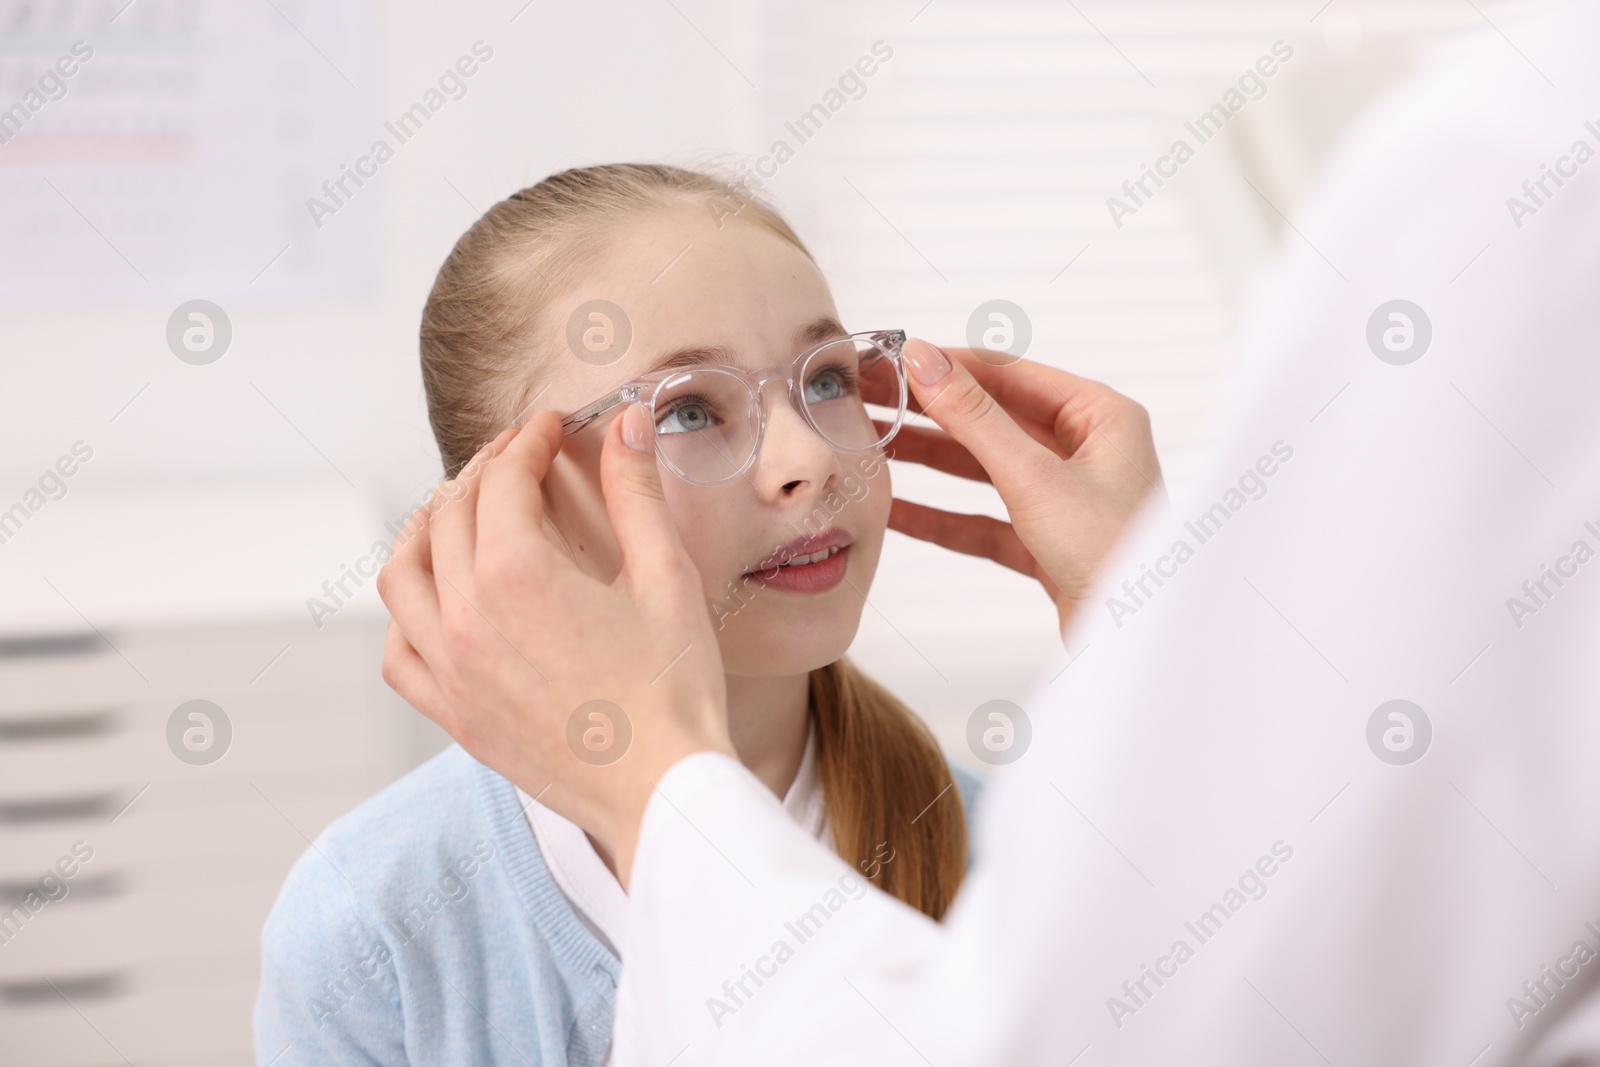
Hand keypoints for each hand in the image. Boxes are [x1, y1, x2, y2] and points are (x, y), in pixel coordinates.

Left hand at [376, 406, 733, 884]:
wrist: (662, 791)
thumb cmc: (673, 690)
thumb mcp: (667, 577)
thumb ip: (637, 493)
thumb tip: (625, 424)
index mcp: (517, 574)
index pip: (504, 479)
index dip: (529, 441)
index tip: (552, 428)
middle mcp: (465, 616)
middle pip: (451, 514)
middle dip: (485, 472)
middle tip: (520, 458)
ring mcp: (450, 670)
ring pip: (402, 574)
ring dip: (426, 529)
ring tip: (458, 511)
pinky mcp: (453, 715)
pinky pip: (397, 651)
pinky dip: (406, 613)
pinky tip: (435, 602)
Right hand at [875, 340, 1163, 636]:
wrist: (1135, 642)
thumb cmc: (1115, 555)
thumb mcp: (1034, 476)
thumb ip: (973, 417)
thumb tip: (926, 360)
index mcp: (1100, 416)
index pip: (1009, 373)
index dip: (946, 366)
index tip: (891, 363)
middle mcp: (1086, 451)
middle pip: (992, 418)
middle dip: (929, 412)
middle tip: (869, 400)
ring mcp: (1065, 500)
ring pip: (984, 468)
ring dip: (930, 459)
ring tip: (873, 446)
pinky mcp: (1047, 545)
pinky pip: (985, 520)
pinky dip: (943, 517)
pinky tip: (898, 511)